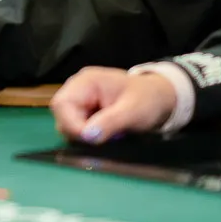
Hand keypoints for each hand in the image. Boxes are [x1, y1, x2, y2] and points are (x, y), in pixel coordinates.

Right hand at [51, 67, 176, 143]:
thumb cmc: (147, 100)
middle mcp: (77, 89)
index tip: (91, 139)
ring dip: (85, 135)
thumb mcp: (133, 112)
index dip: (71, 124)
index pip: (62, 104)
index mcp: (86, 81)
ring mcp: (80, 100)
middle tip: (106, 138)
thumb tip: (87, 136)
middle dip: (79, 132)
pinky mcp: (84, 111)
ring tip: (110, 134)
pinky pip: (76, 127)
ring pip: (67, 124)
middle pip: (62, 115)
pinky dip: (89, 135)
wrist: (158, 98)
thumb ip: (110, 122)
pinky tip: (106, 134)